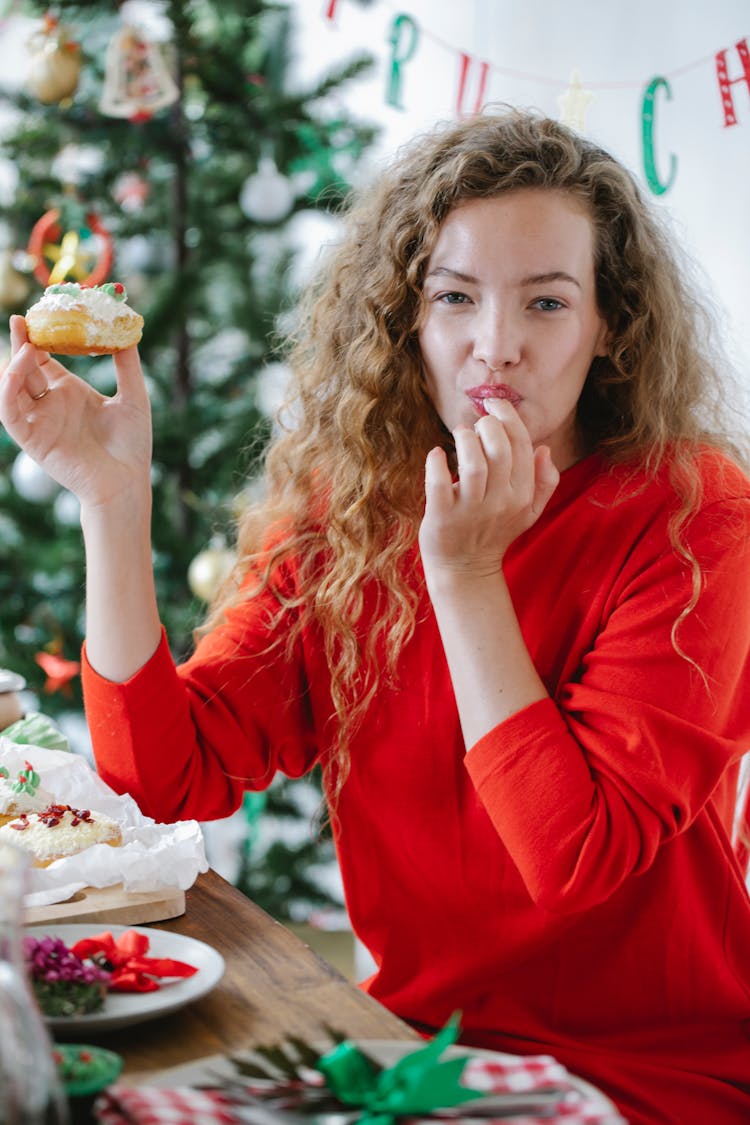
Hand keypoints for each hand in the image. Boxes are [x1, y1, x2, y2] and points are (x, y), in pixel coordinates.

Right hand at [0, 316, 151, 508]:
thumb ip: (127, 365)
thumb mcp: (133, 397)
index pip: (45, 358)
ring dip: (13, 366)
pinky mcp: (32, 440)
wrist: (127, 481)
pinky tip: (16, 373)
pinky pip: (9, 414)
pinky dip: (6, 393)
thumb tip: (128, 331)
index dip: (39, 337)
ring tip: (26, 346)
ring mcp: (39, 422)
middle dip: (20, 344)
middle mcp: (51, 404)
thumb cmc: (131, 446)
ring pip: (11, 388)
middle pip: (26, 368)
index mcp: (70, 393)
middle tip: (20, 320)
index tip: (40, 314)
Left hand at [419, 397, 558, 582]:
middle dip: (487, 425)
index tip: (494, 403)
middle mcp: (500, 503)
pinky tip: (436, 454)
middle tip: (476, 424)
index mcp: (522, 495)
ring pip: (472, 463)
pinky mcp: (442, 518)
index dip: (508, 417)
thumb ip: (545, 482)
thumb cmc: (494, 533)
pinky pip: (439, 483)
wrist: (464, 571)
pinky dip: (436, 462)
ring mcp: (470, 511)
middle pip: (498, 449)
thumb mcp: (528, 512)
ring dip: (464, 438)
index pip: (522, 445)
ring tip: (459, 434)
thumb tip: (544, 449)